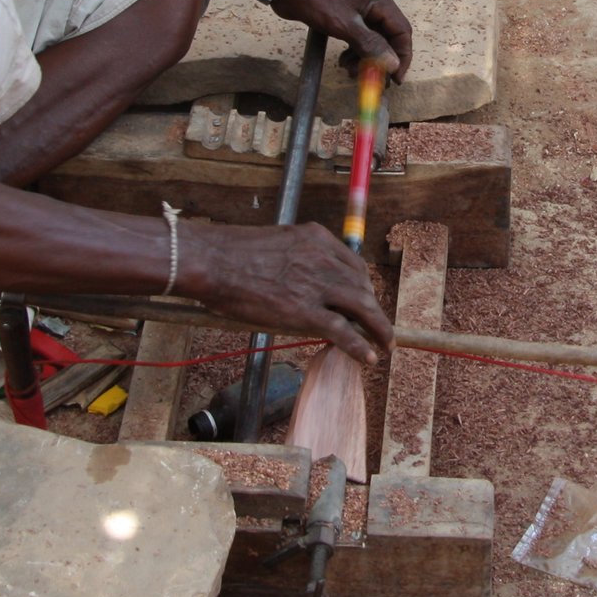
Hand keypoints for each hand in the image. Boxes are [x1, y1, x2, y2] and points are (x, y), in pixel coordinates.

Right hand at [184, 222, 391, 361]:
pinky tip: (368, 357)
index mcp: (315, 238)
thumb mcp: (276, 243)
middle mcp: (322, 258)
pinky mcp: (305, 311)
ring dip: (377, 327)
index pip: (353, 264)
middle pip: (362, 286)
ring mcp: (316, 285)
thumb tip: (301, 280)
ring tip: (384, 343)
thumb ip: (297, 258)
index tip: (366, 299)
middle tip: (380, 325)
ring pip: (361, 307)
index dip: (363, 285)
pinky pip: (342, 331)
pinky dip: (359, 346)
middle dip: (374, 308)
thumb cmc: (231, 253)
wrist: (212, 261)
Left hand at [270, 0, 414, 78]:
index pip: (401, 30)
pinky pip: (358, 34)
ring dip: (365, 56)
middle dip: (380, 58)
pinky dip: (354, 49)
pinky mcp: (345, 11)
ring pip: (372, 37)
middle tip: (372, 79)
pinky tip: (343, 60)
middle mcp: (373, 0)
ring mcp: (359, 5)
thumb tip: (392, 63)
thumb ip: (370, 44)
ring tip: (350, 70)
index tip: (395, 78)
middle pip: (387, 35)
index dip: (401, 56)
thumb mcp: (343, 25)